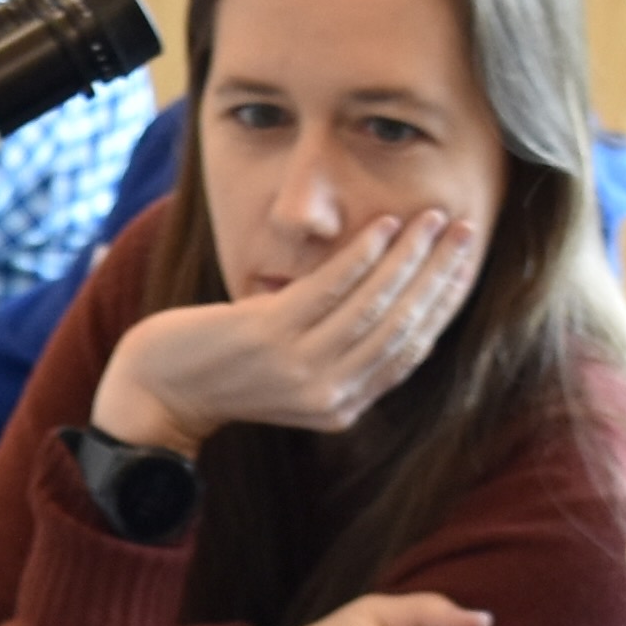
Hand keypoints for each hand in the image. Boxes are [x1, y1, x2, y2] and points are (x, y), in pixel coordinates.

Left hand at [89, 212, 479, 454]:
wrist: (160, 391)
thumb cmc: (227, 371)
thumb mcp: (294, 372)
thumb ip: (340, 351)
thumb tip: (390, 304)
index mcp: (343, 406)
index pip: (412, 350)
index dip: (445, 303)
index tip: (466, 264)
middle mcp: (329, 394)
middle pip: (404, 326)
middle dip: (441, 274)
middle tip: (466, 230)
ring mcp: (298, 367)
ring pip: (374, 305)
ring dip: (410, 257)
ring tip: (433, 219)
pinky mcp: (268, 336)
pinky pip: (328, 289)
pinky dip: (362, 256)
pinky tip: (383, 228)